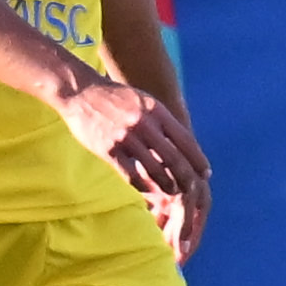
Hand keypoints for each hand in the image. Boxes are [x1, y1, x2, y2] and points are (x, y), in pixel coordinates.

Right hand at [53, 74, 204, 231]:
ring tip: (172, 192)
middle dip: (186, 177)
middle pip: (174, 158)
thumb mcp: (143, 101)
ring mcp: (125, 137)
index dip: (197, 159)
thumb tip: (181, 140)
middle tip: (192, 189)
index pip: (185, 140)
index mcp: (156, 111)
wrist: (80, 92)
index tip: (205, 173)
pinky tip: (147, 190)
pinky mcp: (108, 149)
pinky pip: (130, 174)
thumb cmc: (114, 97)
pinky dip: (142, 186)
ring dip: (166, 184)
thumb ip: (161, 119)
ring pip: (154, 169)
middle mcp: (143, 124)